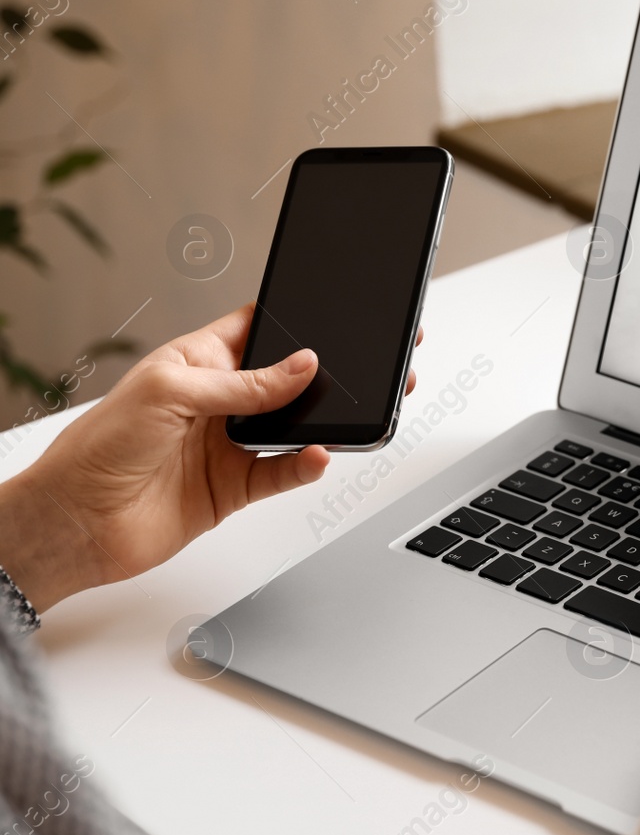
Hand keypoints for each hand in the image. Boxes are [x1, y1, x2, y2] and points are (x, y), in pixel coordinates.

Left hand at [0, 304, 419, 610]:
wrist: (78, 523)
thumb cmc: (98, 447)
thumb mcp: (169, 391)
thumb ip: (243, 382)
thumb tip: (301, 366)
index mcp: (199, 360)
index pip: (257, 328)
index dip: (292, 318)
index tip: (332, 311)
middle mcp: (220, 400)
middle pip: (288, 378)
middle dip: (328, 371)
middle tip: (368, 364)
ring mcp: (231, 443)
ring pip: (296, 425)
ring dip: (326, 420)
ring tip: (355, 411)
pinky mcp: (239, 486)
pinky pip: (286, 472)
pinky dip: (307, 465)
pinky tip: (317, 455)